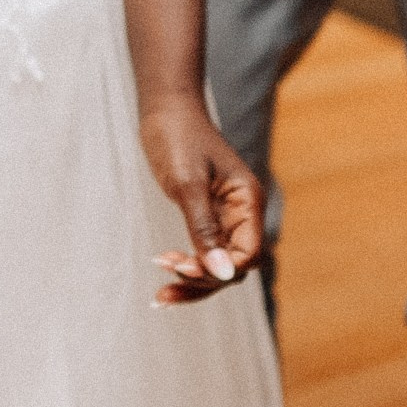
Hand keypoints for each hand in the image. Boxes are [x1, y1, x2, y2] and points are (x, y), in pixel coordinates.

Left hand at [140, 97, 264, 300]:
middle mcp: (242, 213)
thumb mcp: (188, 183)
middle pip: (233, 267)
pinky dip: (185, 266)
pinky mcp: (207, 217)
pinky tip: (164, 270)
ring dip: (191, 282)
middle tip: (163, 284)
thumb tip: (222, 273)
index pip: (248, 254)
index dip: (220, 269)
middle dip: (201, 281)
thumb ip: (205, 229)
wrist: (164, 109)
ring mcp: (225, 217)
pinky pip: (203, 252)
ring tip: (159, 297)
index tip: (182, 267)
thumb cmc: (178, 136)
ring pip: (218, 265)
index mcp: (247, 201)